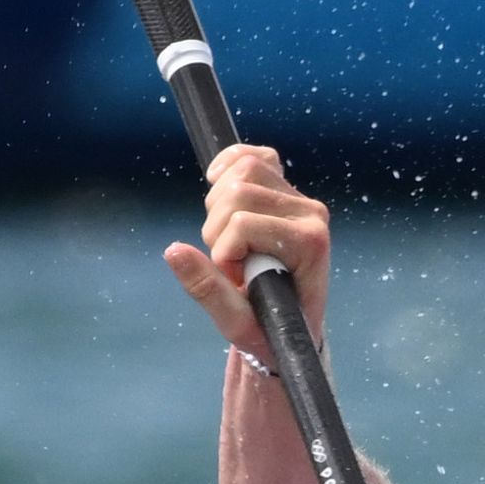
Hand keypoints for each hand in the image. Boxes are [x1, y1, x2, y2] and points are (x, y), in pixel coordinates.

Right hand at [171, 143, 332, 353]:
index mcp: (310, 244)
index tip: (236, 280)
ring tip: (230, 240)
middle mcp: (312, 214)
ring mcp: (300, 198)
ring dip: (218, 206)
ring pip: (242, 169)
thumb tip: (173, 251)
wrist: (290, 323)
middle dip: (217, 230)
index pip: (242, 225)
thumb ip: (206, 289)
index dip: (225, 253)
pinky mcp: (285, 189)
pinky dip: (228, 164)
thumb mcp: (235, 322)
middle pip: (237, 192)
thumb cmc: (269, 327)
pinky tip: (217, 183)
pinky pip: (254, 156)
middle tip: (230, 262)